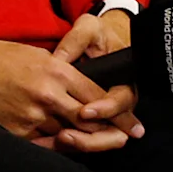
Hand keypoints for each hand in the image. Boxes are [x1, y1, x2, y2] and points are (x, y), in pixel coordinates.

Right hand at [0, 34, 134, 150]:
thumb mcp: (36, 54)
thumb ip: (62, 71)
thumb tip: (83, 87)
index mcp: (56, 71)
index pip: (97, 97)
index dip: (119, 113)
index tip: (132, 124)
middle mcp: (48, 95)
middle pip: (89, 121)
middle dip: (110, 132)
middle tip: (125, 139)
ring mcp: (32, 116)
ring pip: (68, 135)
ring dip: (81, 139)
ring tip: (94, 142)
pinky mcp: (17, 132)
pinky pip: (44, 144)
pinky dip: (54, 144)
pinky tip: (63, 145)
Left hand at [47, 11, 145, 149]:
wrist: (98, 44)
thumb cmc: (96, 35)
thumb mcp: (89, 28)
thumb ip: (77, 40)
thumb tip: (59, 60)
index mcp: (124, 82)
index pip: (121, 102)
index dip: (105, 110)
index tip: (85, 112)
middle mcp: (117, 103)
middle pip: (113, 131)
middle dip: (91, 137)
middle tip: (67, 136)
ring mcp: (105, 115)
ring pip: (98, 139)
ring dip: (79, 143)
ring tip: (57, 140)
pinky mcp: (90, 121)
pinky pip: (83, 137)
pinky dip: (68, 143)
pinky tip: (48, 143)